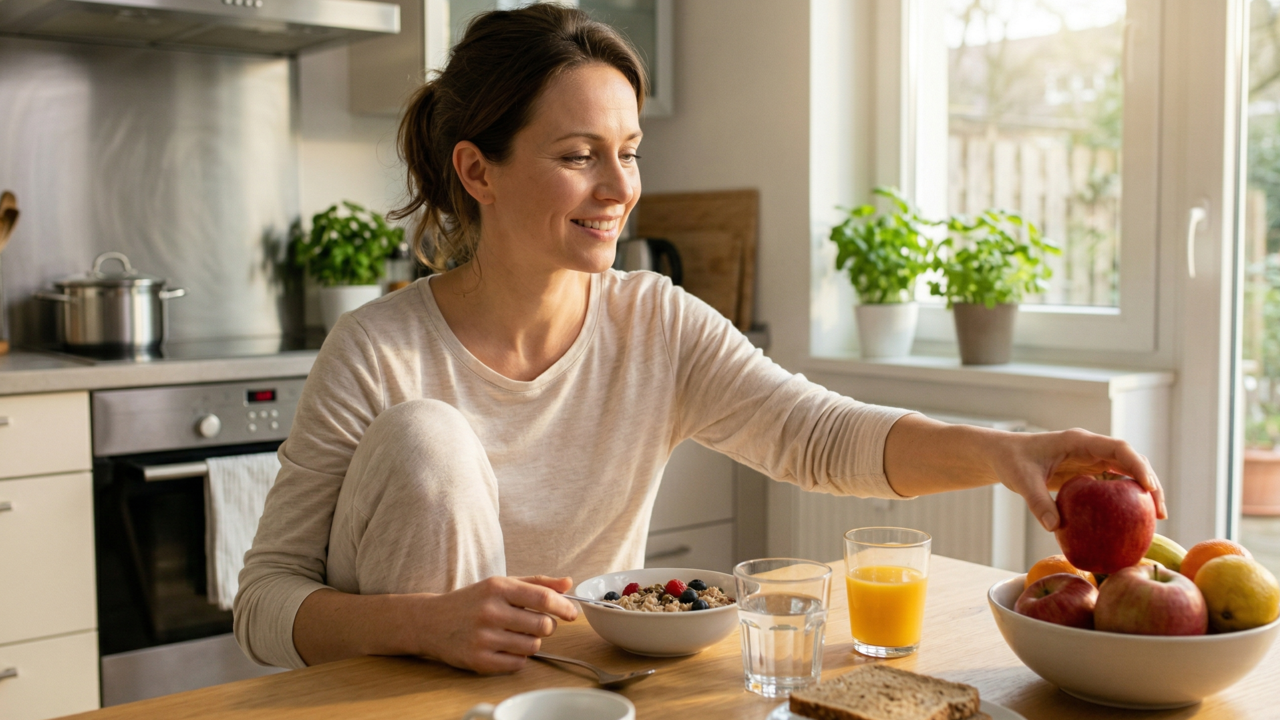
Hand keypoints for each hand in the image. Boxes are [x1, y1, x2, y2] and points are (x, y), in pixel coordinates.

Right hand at [412, 575, 578, 673]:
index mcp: (497, 588)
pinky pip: (518, 663)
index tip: (571, 613)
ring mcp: (483, 638)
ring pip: (533, 646)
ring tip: (516, 634)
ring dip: (531, 642)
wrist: (430, 621)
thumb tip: (568, 583)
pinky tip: (504, 647)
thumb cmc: (471, 601)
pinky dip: (518, 657)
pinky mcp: (478, 660)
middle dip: (546, 626)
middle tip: (535, 623)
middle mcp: (489, 612)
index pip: (543, 599)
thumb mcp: (500, 584)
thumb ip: (536, 582)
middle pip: (543, 625)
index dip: (564, 607)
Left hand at [992, 428, 1165, 531]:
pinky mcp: (1089, 472)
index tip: (1149, 488)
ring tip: (1155, 519)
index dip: (1137, 466)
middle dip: (1150, 483)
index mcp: (1079, 441)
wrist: (1005, 455)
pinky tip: (1132, 520)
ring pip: (1126, 472)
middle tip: (1159, 513)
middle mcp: (1091, 448)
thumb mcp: (1021, 481)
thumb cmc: (1012, 461)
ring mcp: (1092, 459)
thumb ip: (1037, 502)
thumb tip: (1055, 528)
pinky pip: (1113, 484)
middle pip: (1131, 461)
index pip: (1118, 448)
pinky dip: (1126, 498)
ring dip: (1143, 492)